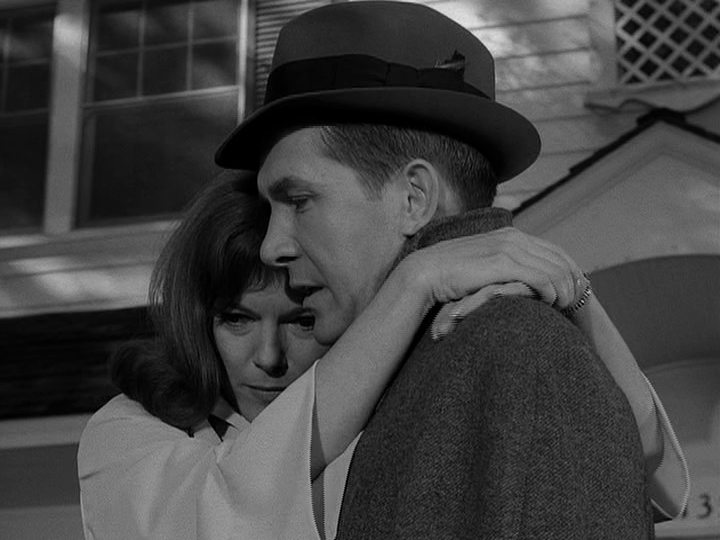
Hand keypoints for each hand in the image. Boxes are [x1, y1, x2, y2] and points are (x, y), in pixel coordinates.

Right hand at [398, 227, 585, 338]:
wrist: (426, 272)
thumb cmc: (450, 275)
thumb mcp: (481, 266)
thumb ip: (500, 267)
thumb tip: (516, 281)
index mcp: (510, 235)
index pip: (554, 251)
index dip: (571, 271)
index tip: (577, 291)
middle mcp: (513, 237)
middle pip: (560, 259)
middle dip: (573, 283)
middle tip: (577, 305)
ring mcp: (508, 248)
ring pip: (555, 270)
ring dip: (565, 291)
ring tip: (565, 309)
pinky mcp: (503, 262)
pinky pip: (541, 278)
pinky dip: (551, 292)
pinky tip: (550, 305)